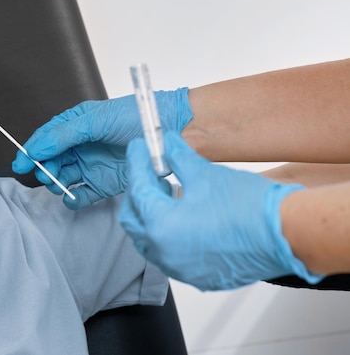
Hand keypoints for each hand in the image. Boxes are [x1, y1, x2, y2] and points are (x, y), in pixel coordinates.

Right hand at [12, 89, 191, 209]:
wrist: (171, 132)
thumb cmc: (136, 118)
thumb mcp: (95, 120)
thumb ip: (63, 134)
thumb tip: (37, 147)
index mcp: (76, 125)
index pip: (47, 138)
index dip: (31, 149)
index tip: (20, 162)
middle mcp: (81, 146)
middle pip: (52, 160)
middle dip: (44, 167)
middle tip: (45, 173)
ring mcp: (92, 165)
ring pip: (64, 178)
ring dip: (56, 182)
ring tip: (58, 182)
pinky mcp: (105, 184)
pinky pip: (82, 195)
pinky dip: (74, 199)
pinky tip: (72, 197)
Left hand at [119, 132, 320, 290]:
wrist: (287, 235)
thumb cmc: (249, 208)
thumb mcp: (205, 174)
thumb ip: (177, 157)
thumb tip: (167, 144)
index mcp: (161, 226)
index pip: (138, 188)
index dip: (136, 163)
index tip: (138, 149)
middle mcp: (164, 253)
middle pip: (133, 218)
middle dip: (138, 192)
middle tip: (149, 171)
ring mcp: (180, 268)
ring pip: (148, 239)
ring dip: (151, 214)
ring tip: (166, 191)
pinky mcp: (197, 275)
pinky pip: (169, 254)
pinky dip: (168, 234)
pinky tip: (182, 217)